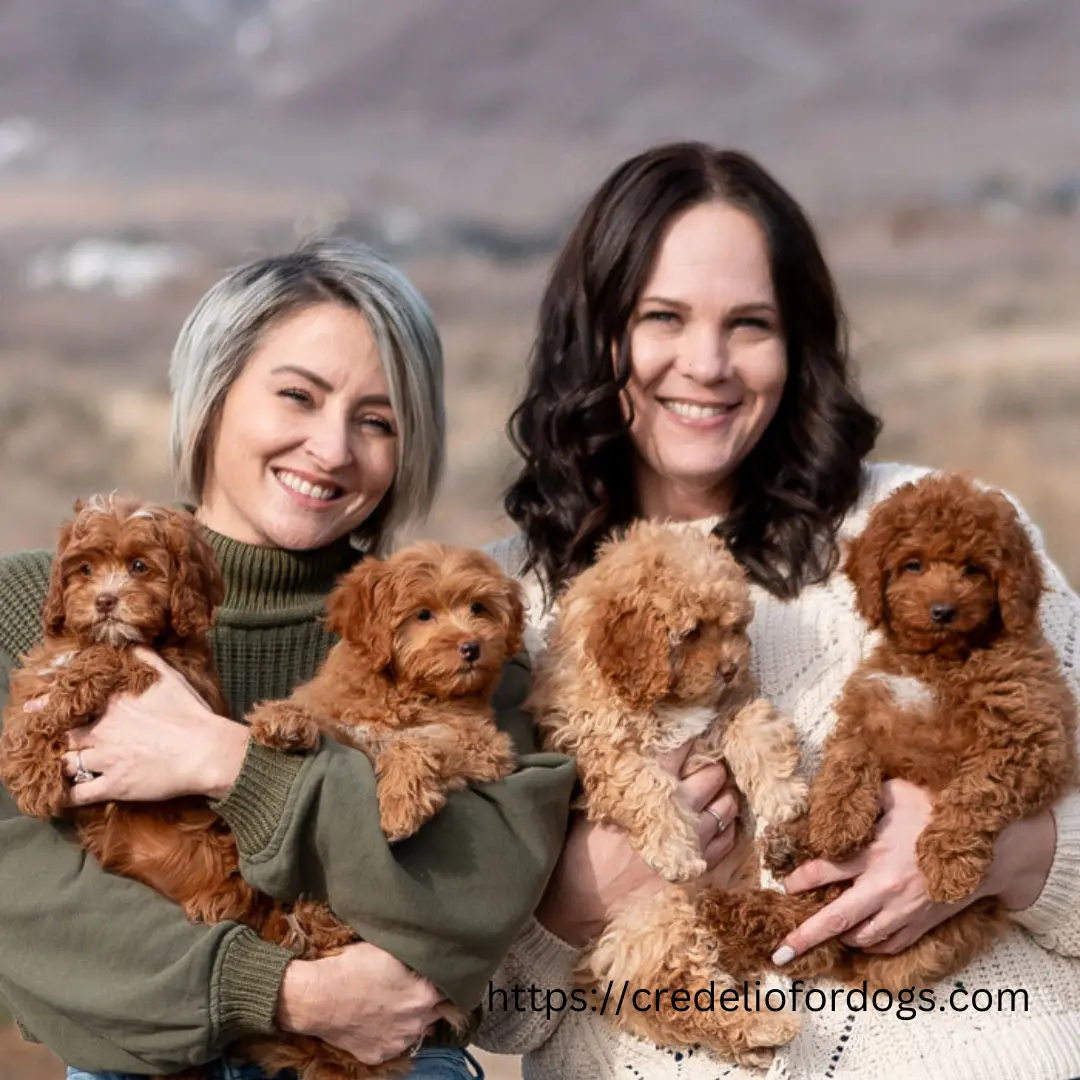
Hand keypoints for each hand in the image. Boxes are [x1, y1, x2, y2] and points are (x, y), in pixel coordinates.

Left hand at [39, 648, 249, 803]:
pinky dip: (69, 796)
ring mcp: (107, 759)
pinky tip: (65, 797)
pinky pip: (79, 794)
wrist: (206, 750)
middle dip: (50, 739)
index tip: (34, 707)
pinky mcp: (114, 785)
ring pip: (66, 765)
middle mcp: (103, 730)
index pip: (69, 702)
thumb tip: (131, 645)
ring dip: (62, 767)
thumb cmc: (191, 713)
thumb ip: (146, 658)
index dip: (48, 706)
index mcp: (114, 703)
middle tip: (40, 743)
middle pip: (62, 735)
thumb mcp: (170, 677)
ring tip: (58, 770)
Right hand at [278, 942, 447, 1064]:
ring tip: (396, 1004)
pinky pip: (394, 1044)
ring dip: (412, 1019)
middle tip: (417, 988)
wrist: (318, 996)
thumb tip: (431, 955)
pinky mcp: (379, 1055)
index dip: (448, 981)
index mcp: (425, 995)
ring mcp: (398, 1042)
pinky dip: (391, 1033)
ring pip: (416, 1030)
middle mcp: (417, 1023)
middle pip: (437, 1012)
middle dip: (431, 1001)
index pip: (452, 990)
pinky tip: (380, 1019)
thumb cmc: (353, 966)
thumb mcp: (390, 951)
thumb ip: (416, 959)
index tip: (442, 975)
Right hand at [536, 744, 741, 946]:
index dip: (685, 741)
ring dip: (724, 794)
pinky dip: (728, 828)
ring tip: (719, 789)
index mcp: (647, 794)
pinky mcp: (695, 871)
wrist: (579, 904)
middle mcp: (675, 817)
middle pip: (710, 777)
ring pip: (725, 808)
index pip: (675, 755)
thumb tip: (639, 758)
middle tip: (707, 761)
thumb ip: (622, 783)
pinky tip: (721, 822)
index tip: (690, 731)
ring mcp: (690, 845)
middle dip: (710, 766)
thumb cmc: (579, 851)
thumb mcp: (595, 806)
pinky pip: (726, 842)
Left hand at [771, 779, 1056, 965]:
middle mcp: (886, 888)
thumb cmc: (938, 813)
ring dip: (839, 937)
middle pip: (836, 919)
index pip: (825, 871)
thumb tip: (838, 797)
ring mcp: (905, 911)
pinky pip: (890, 944)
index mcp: (875, 853)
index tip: (785, 886)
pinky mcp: (923, 924)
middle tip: (779, 952)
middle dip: (804, 937)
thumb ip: (864, 798)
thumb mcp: (896, 793)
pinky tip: (860, 937)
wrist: (988, 846)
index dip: (799, 880)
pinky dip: (871, 944)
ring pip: (862, 937)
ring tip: (822, 933)